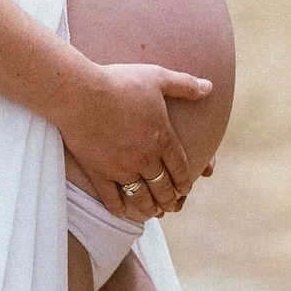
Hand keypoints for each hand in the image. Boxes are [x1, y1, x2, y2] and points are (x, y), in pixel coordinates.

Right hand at [60, 59, 209, 215]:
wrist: (81, 94)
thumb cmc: (120, 82)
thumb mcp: (157, 77)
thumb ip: (184, 85)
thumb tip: (209, 87)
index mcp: (162, 138)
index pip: (180, 167)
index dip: (184, 181)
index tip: (185, 189)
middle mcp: (145, 158)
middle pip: (162, 186)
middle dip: (169, 198)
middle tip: (172, 205)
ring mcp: (121, 168)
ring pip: (140, 196)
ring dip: (149, 207)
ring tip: (154, 212)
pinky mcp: (98, 172)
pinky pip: (111, 197)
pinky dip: (118, 207)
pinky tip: (122, 212)